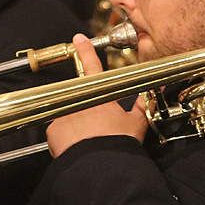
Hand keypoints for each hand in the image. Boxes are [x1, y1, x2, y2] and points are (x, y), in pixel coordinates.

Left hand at [46, 34, 148, 156]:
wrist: (101, 166)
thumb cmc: (119, 143)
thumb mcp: (136, 124)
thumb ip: (142, 107)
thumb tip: (152, 95)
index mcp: (99, 95)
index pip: (92, 66)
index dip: (86, 51)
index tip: (78, 38)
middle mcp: (78, 99)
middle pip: (80, 99)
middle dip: (86, 113)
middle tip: (96, 131)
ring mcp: (63, 113)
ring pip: (69, 117)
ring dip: (76, 127)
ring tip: (89, 144)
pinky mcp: (52, 129)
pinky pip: (58, 132)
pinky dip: (65, 140)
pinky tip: (77, 149)